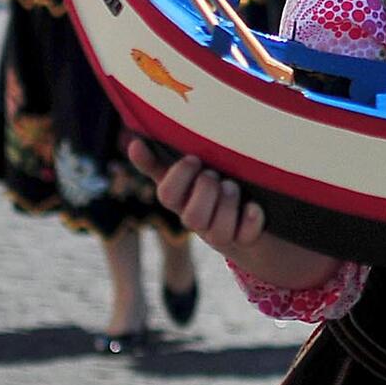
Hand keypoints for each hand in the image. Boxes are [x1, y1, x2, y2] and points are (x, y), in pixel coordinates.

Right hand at [128, 139, 268, 252]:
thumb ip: (161, 160)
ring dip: (228, 205)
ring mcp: (220, 233)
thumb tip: (132, 144)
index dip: (179, 178)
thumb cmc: (213, 184)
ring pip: (218, 233)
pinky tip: (253, 206)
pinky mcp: (243, 240)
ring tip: (233, 187)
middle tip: (216, 175)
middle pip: (193, 218)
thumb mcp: (190, 171)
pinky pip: (245, 237)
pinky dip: (251, 220)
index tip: (193, 159)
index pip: (168, 195)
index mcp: (181, 200)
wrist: (247, 215)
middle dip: (207, 192)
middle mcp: (198, 220)